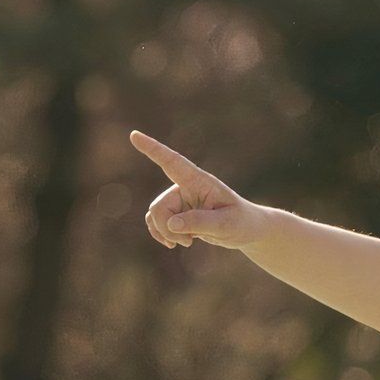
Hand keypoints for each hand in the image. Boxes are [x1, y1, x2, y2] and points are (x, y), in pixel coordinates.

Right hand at [128, 130, 273, 250]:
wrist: (245, 230)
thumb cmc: (241, 222)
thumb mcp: (226, 224)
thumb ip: (200, 222)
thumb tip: (171, 224)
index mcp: (199, 181)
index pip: (173, 162)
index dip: (153, 149)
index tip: (134, 135)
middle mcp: (185, 186)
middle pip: (160, 206)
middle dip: (168, 228)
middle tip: (188, 243)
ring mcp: (178, 199)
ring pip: (155, 215)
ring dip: (167, 233)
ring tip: (188, 243)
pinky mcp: (175, 212)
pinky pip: (154, 221)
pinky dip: (161, 235)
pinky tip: (175, 244)